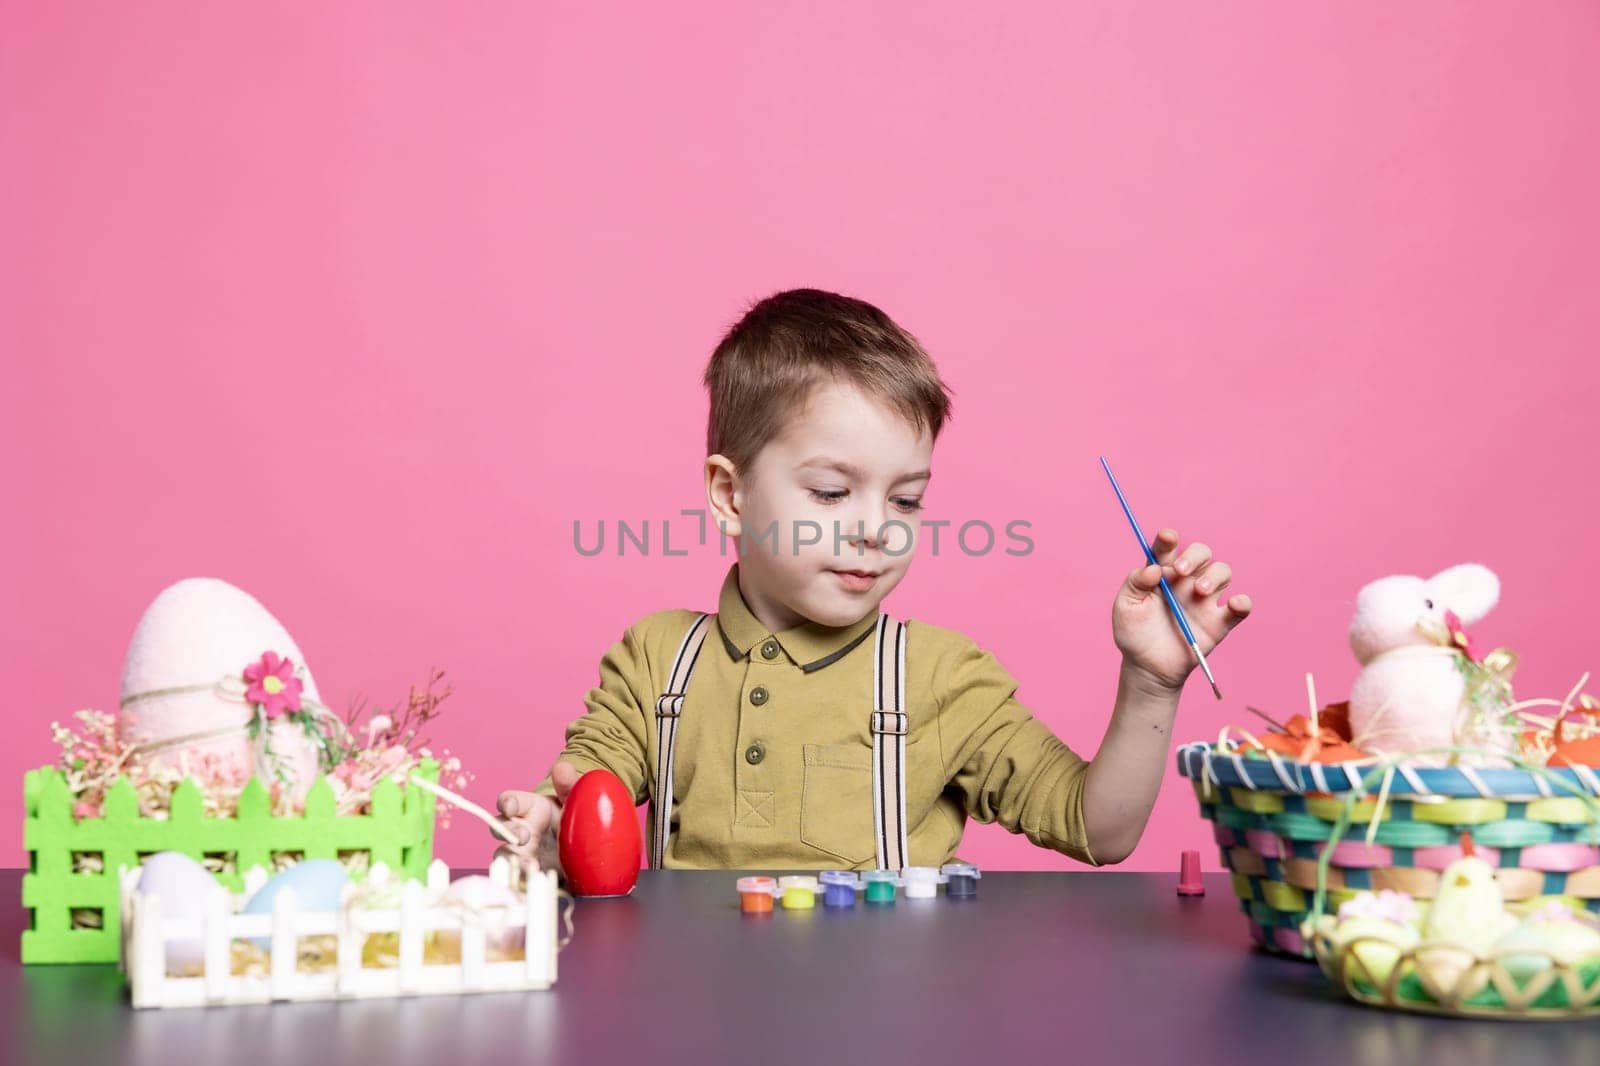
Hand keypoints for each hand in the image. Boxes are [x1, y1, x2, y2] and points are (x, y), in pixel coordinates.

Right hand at [492, 760, 579, 873]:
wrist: (587, 848)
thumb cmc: (573, 817)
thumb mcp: (575, 800)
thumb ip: (569, 785)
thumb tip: (562, 767)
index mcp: (529, 807)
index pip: (509, 800)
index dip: (507, 802)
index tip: (510, 807)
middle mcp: (520, 830)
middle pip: (500, 829)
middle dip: (508, 832)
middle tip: (523, 837)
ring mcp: (522, 853)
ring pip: (504, 855)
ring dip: (511, 860)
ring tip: (529, 867)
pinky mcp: (528, 875)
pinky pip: (517, 878)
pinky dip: (521, 881)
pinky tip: (531, 885)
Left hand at [1112, 527, 1252, 691]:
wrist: (1147, 667)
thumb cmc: (1134, 633)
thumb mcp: (1125, 606)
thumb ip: (1135, 582)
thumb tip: (1153, 568)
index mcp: (1162, 573)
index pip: (1168, 548)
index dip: (1168, 539)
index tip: (1167, 537)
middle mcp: (1186, 581)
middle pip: (1201, 554)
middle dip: (1194, 556)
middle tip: (1180, 571)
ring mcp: (1205, 600)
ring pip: (1222, 572)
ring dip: (1214, 576)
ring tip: (1199, 591)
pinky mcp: (1219, 622)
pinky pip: (1240, 607)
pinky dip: (1242, 602)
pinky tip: (1233, 603)